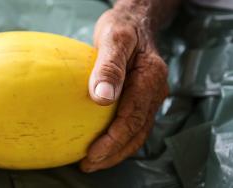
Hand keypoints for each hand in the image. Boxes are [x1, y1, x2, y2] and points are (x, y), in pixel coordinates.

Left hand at [80, 7, 168, 171]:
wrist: (134, 20)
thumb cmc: (121, 27)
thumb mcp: (113, 38)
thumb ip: (109, 67)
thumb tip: (102, 98)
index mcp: (150, 78)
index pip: (133, 118)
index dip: (113, 140)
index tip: (92, 154)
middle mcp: (155, 90)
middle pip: (137, 132)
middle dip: (114, 153)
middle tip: (89, 165)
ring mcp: (151, 95)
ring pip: (138, 132)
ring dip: (117, 150)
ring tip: (94, 161)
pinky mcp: (142, 97)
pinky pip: (134, 124)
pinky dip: (120, 138)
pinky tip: (103, 143)